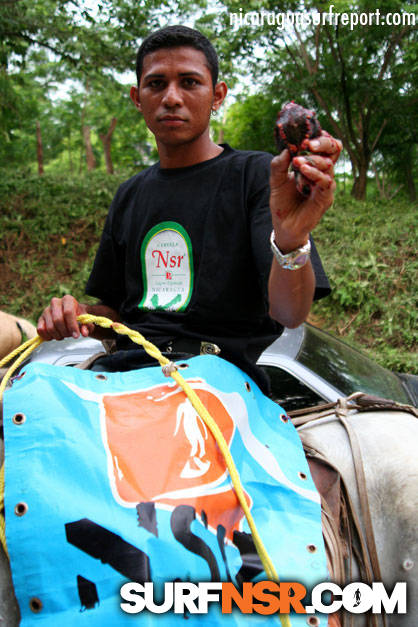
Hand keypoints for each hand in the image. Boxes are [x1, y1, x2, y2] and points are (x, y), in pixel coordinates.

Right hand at [37, 295, 93, 340]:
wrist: (72, 315)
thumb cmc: (80, 317)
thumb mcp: (86, 321)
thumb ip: (87, 326)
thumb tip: (84, 333)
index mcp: (68, 299)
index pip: (68, 312)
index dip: (72, 326)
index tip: (76, 336)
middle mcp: (55, 302)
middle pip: (58, 320)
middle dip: (65, 332)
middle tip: (70, 335)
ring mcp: (46, 310)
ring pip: (50, 327)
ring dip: (58, 336)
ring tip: (64, 335)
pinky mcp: (40, 319)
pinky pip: (40, 330)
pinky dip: (48, 337)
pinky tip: (55, 336)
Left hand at [270, 130, 341, 251]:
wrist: (284, 226)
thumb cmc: (283, 202)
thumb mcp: (276, 181)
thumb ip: (278, 165)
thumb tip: (285, 149)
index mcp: (313, 165)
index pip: (324, 144)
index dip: (318, 136)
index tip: (305, 133)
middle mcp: (323, 172)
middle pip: (334, 149)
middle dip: (322, 142)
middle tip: (307, 142)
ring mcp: (326, 185)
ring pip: (328, 164)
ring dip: (313, 160)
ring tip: (297, 161)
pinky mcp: (326, 198)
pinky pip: (326, 182)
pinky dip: (314, 174)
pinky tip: (303, 170)